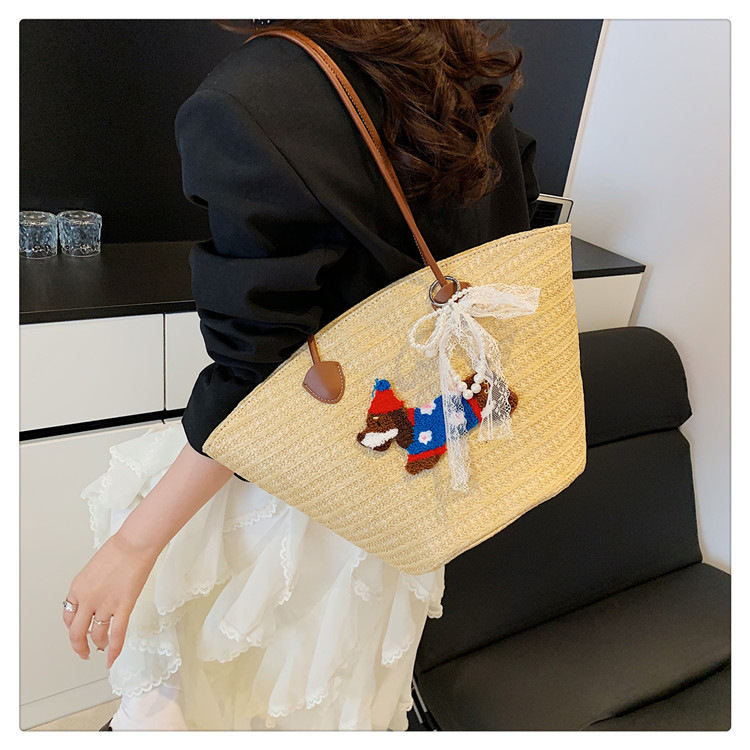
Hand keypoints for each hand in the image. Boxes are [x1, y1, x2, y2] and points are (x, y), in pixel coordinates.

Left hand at [63, 532, 159, 668]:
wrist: (135, 544)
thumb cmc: (119, 549)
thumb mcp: (94, 567)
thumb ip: (91, 585)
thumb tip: (96, 596)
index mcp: (77, 588)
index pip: (68, 615)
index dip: (72, 627)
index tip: (78, 631)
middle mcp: (87, 600)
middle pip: (76, 632)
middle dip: (78, 646)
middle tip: (83, 652)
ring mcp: (105, 605)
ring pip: (97, 635)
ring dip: (98, 645)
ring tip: (102, 649)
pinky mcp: (123, 607)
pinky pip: (117, 634)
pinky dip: (114, 650)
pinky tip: (111, 658)